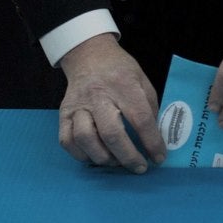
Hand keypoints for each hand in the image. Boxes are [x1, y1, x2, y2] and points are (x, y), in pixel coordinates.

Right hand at [57, 35, 167, 172]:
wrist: (89, 54)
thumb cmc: (120, 71)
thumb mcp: (142, 81)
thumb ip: (149, 109)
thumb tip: (154, 140)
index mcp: (124, 85)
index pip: (140, 118)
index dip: (151, 142)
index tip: (159, 158)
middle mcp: (99, 95)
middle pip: (111, 133)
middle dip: (128, 156)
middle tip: (139, 167)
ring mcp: (78, 104)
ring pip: (86, 139)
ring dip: (104, 158)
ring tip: (117, 162)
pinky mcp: (64, 113)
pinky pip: (67, 141)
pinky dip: (81, 155)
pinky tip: (95, 156)